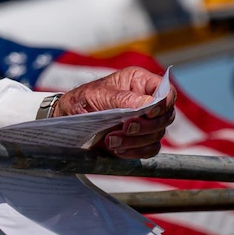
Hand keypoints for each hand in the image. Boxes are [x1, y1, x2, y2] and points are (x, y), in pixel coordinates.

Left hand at [51, 66, 175, 158]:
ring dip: (136, 141)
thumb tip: (151, 105)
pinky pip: (149, 150)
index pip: (166, 92)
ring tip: (111, 140)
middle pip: (166, 116)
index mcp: (139, 82)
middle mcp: (146, 101)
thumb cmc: (82, 100)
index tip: (148, 113)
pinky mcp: (139, 140)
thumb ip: (124, 100)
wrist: (67, 120)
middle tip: (125, 128)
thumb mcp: (98, 95)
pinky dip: (134, 151)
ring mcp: (145, 122)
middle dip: (146, 126)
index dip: (163, 104)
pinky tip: (116, 148)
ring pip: (158, 135)